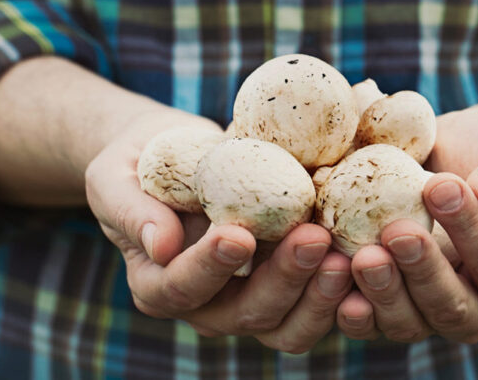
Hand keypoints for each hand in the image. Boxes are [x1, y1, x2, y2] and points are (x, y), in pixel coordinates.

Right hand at [85, 109, 352, 352]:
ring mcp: (248, 300)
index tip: (239, 234)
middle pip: (245, 314)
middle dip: (282, 279)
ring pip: (287, 324)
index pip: (182, 287)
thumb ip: (128, 209)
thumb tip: (159, 246)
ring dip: (319, 294)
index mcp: (157, 284)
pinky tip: (365, 253)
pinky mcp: (285, 284)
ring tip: (346, 253)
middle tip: (313, 237)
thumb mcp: (112, 176)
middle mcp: (205, 305)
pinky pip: (315, 302)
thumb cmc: (136, 161)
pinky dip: (342, 289)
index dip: (210, 267)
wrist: (171, 153)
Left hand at [337, 104, 477, 342]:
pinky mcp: (384, 304)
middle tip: (396, 232)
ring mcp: (427, 312)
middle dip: (422, 273)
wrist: (456, 151)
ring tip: (360, 255)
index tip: (440, 187)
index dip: (472, 232)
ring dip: (382, 293)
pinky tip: (331, 273)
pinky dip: (344, 301)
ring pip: (407, 322)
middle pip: (452, 308)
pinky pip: (366, 318)